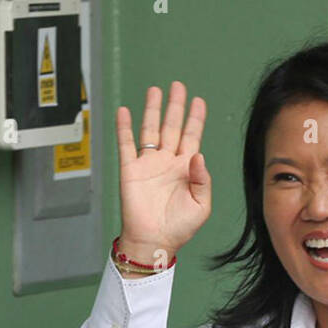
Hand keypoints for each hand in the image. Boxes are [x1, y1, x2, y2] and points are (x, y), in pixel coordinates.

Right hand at [115, 81, 210, 264]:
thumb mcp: (201, 206)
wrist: (154, 241)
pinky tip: (125, 112)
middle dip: (175, 106)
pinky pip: (126, 144)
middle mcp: (167, 162)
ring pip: (150, 129)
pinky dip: (124, 127)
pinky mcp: (130, 170)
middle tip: (178, 86)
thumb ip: (203, 180)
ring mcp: (148, 164)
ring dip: (152, 110)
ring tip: (155, 90)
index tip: (198, 101)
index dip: (195, 119)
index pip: (192, 136)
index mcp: (186, 169)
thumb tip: (198, 154)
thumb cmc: (179, 227)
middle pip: (172, 126)